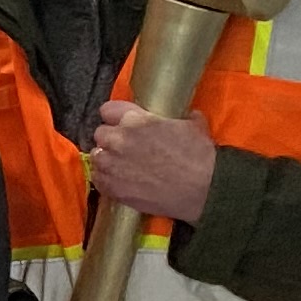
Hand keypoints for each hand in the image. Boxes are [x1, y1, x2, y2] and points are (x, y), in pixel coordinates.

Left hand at [87, 101, 217, 224]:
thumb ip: (181, 118)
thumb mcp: (193, 127)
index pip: (108, 110)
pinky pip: (98, 179)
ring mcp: (112, 164)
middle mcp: (118, 139)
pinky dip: (106, 179)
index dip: (115, 117)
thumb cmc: (200, 156)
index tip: (121, 124)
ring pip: (97, 157)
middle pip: (100, 134)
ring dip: (107, 160)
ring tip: (123, 167)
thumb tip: (189, 115)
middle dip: (112, 140)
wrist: (204, 189)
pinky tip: (121, 181)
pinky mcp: (112, 187)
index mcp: (135, 120)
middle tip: (127, 148)